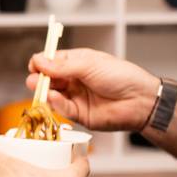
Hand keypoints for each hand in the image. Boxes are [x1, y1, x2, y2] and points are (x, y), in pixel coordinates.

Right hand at [24, 48, 159, 132]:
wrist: (140, 100)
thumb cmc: (121, 76)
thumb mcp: (89, 64)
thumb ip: (62, 66)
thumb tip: (38, 61)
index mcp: (76, 63)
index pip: (50, 61)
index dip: (41, 62)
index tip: (36, 65)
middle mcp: (73, 80)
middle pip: (47, 78)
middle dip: (39, 78)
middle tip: (35, 80)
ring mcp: (75, 97)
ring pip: (51, 94)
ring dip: (44, 91)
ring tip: (41, 88)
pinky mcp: (79, 114)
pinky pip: (61, 109)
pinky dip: (54, 103)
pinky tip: (52, 97)